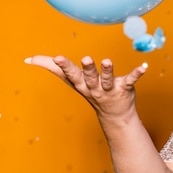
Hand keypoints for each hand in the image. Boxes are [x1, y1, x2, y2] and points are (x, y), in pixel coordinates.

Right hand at [26, 55, 147, 119]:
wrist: (114, 115)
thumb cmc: (91, 91)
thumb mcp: (71, 80)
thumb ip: (52, 67)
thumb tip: (29, 59)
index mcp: (81, 84)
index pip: (70, 75)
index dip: (64, 66)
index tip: (57, 57)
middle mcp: (94, 87)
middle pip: (89, 77)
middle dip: (87, 69)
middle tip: (85, 59)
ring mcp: (110, 89)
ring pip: (107, 79)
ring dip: (107, 70)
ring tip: (106, 60)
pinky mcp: (125, 88)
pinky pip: (131, 80)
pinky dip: (137, 73)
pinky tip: (144, 66)